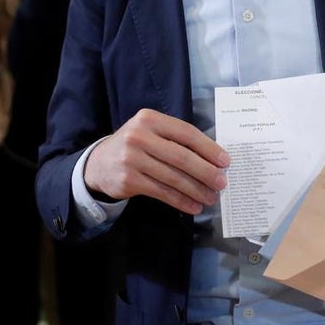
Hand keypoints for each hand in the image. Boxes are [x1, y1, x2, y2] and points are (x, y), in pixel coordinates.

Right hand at [83, 109, 229, 215]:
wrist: (99, 163)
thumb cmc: (135, 146)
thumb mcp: (151, 132)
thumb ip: (176, 140)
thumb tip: (213, 159)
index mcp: (150, 119)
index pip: (186, 132)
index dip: (208, 148)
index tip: (225, 161)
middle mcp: (139, 136)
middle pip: (181, 156)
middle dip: (205, 172)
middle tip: (221, 182)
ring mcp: (132, 159)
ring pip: (173, 177)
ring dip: (196, 190)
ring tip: (211, 198)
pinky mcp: (128, 180)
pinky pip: (162, 192)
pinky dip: (181, 201)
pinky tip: (193, 206)